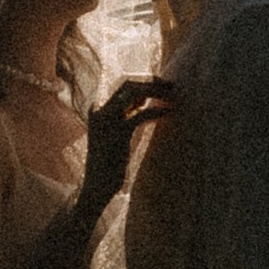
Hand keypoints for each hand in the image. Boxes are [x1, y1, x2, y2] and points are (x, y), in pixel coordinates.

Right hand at [80, 75, 174, 214]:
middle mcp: (100, 111)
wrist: (96, 186)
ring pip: (133, 93)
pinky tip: (169, 111)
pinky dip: (157, 111)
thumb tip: (141, 104)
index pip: (122, 85)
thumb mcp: (114, 135)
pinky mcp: (118, 132)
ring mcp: (107, 120)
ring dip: (155, 91)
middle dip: (151, 82)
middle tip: (170, 86)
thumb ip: (123, 118)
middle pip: (127, 84)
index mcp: (97, 110)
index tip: (160, 85)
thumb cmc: (107, 164)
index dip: (143, 82)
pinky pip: (142, 114)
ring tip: (172, 96)